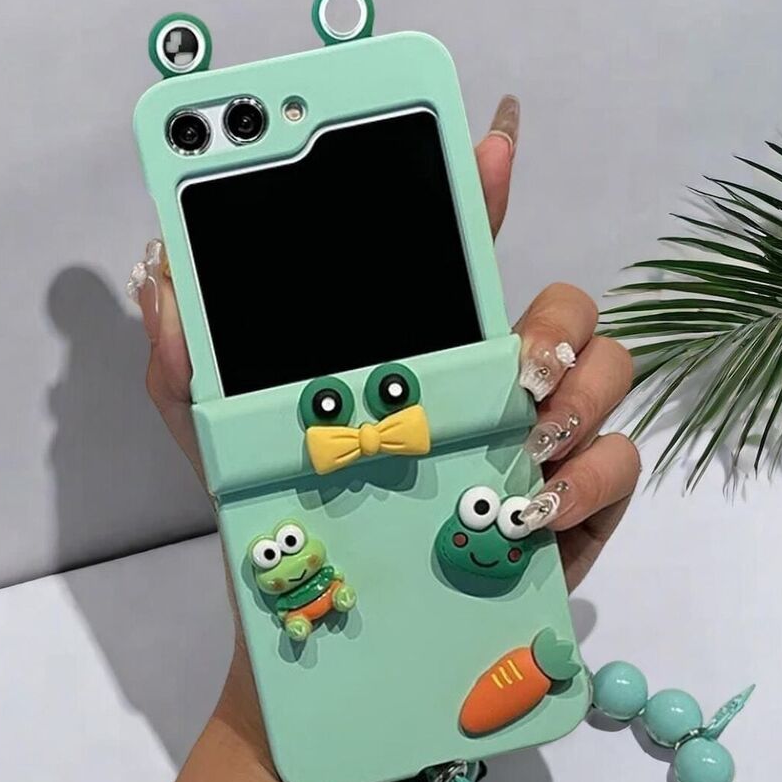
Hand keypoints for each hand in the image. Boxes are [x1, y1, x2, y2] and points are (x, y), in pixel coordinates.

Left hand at [129, 95, 639, 680]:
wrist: (327, 643)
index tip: (488, 139)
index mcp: (423, 355)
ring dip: (580, 397)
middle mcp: (491, 388)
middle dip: (558, 322)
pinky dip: (591, 477)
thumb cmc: (286, 530)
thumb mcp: (221, 445)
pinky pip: (621, 463)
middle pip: (565, 311)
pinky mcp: (573, 511)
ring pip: (608, 373)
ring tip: (523, 444)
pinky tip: (534, 508)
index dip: (481, 192)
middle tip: (514, 365)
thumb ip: (184, 365)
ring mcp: (539, 447)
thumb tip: (160, 275)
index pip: (464, 256)